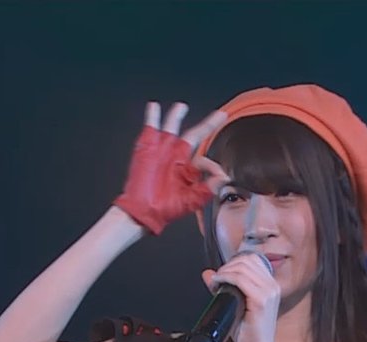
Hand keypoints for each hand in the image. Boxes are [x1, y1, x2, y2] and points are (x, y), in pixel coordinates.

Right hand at [114, 102, 227, 234]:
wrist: (143, 210)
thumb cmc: (166, 208)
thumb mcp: (191, 201)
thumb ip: (207, 190)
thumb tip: (224, 177)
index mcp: (189, 168)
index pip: (205, 159)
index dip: (212, 166)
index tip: (218, 175)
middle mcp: (177, 156)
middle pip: (196, 135)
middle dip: (209, 124)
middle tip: (221, 115)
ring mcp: (162, 149)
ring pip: (172, 126)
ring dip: (177, 115)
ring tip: (182, 107)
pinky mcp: (147, 146)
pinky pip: (151, 127)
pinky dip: (152, 116)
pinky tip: (154, 107)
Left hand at [201, 251, 278, 341]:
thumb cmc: (250, 332)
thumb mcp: (237, 304)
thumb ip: (224, 287)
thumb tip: (208, 273)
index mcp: (271, 286)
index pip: (253, 259)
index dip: (234, 262)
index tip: (223, 272)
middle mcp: (272, 286)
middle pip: (247, 261)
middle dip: (227, 266)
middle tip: (217, 278)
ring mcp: (268, 293)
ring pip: (242, 268)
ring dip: (224, 271)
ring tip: (216, 282)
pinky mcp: (261, 301)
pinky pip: (240, 280)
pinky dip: (225, 278)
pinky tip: (218, 284)